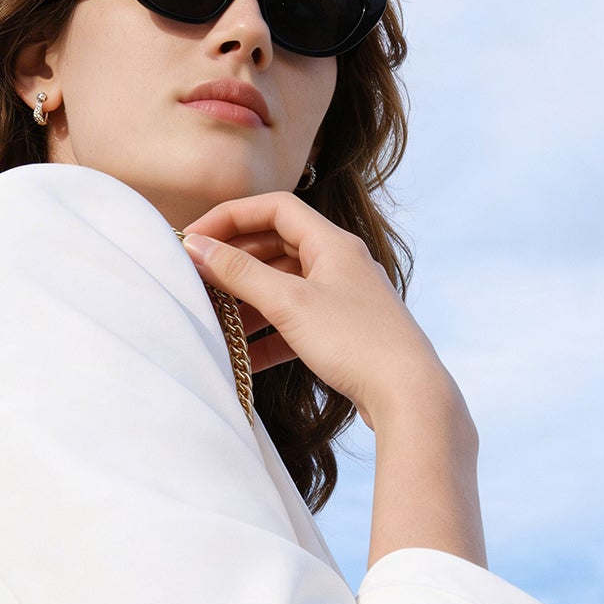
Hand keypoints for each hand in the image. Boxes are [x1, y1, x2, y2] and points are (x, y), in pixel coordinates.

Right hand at [181, 192, 457, 431]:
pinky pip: (294, 325)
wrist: (409, 395)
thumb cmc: (357, 341)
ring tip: (213, 320)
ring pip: (283, 288)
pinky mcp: (342, 334)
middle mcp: (339, 264)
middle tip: (197, 280)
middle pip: (276, 247)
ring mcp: (342, 300)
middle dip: (234, 262)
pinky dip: (266, 335)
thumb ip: (240, 273)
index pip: (274, 209)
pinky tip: (243, 357)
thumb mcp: (290, 303)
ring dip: (246, 302)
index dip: (231, 217)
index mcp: (333, 243)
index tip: (195, 238)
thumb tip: (196, 247)